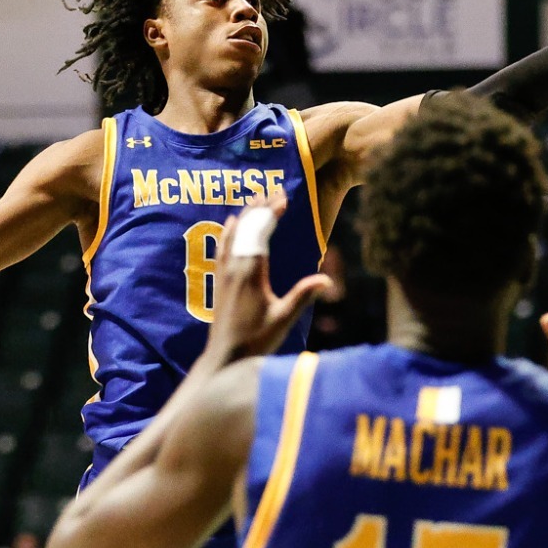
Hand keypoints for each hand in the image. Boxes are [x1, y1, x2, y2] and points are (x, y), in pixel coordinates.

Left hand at [200, 197, 331, 364]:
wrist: (225, 358)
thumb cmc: (256, 341)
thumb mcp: (283, 319)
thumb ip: (302, 296)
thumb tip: (327, 280)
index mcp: (250, 273)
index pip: (260, 232)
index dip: (272, 212)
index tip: (284, 197)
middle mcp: (234, 268)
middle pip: (246, 227)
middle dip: (261, 207)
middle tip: (275, 190)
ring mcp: (224, 273)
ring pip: (233, 234)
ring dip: (246, 214)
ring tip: (257, 198)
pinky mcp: (219, 281)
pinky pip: (223, 247)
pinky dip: (229, 230)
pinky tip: (232, 221)